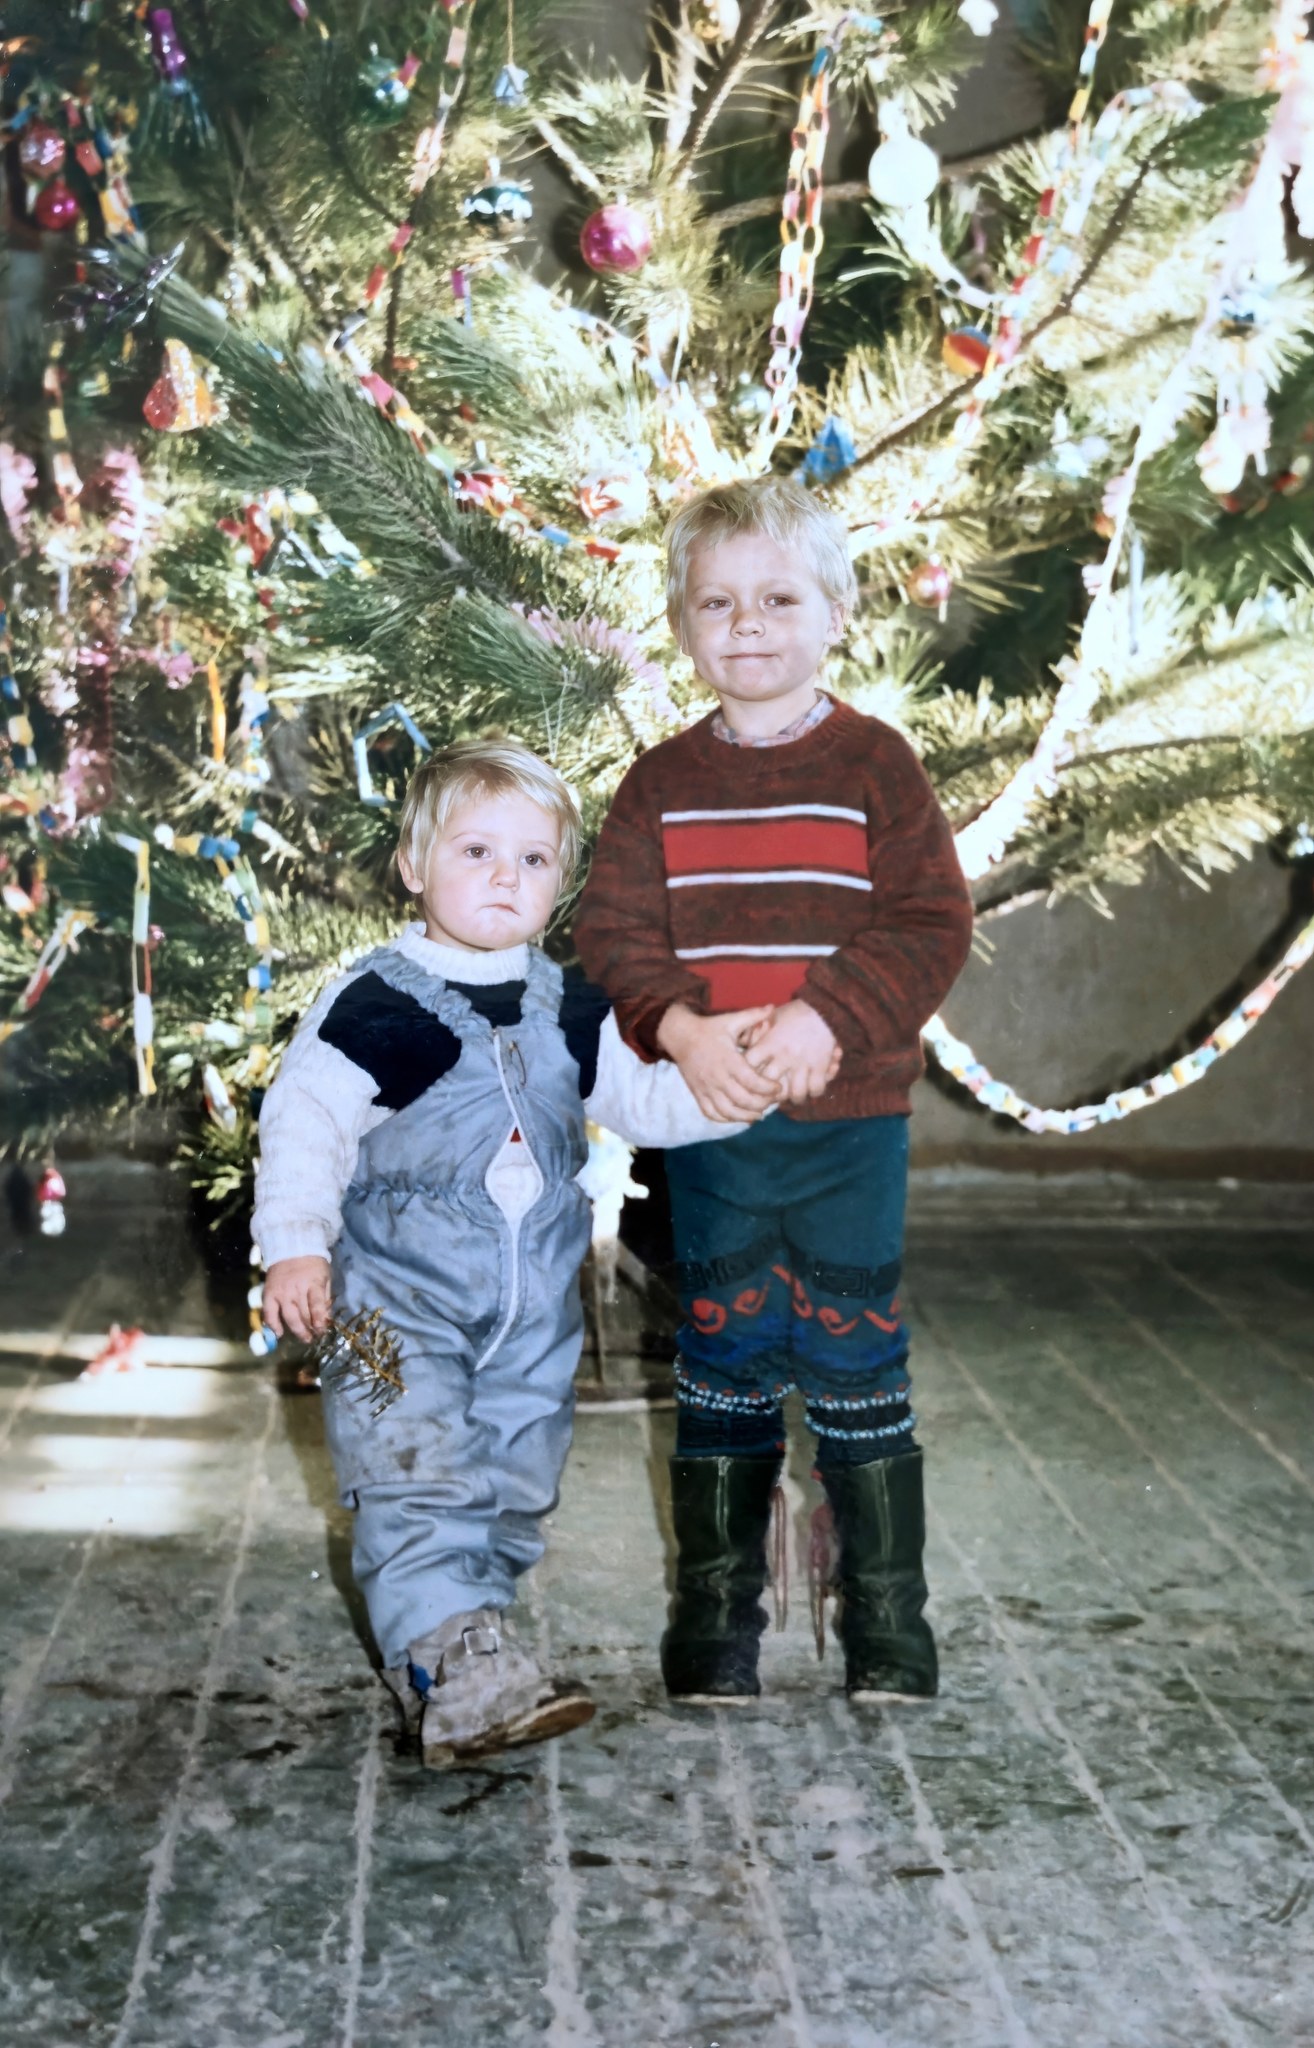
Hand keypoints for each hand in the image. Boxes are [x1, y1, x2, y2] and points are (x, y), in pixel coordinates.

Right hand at [263, 1256, 332, 1341]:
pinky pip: (269, 1312)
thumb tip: (326, 1318)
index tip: (322, 1331)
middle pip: (303, 1314)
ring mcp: (281, 1292)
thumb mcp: (325, 1276)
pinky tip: (279, 1333)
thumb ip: (325, 1297)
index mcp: (313, 1283)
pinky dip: (273, 1325)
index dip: (320, 1321)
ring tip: (304, 1338)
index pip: (317, 1306)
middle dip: (311, 1328)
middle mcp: (296, 1289)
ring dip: (297, 1330)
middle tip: (315, 1336)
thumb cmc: (312, 1263)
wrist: (290, 1247)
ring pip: (288, 1317)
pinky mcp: (269, 1294)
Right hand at [656, 1002, 780, 1122]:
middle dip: (762, 1104)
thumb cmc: (709, 1028)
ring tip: (759, 1113)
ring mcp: (706, 1088)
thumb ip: (753, 1016)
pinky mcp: (698, 1094)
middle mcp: (717, 1077)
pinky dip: (726, 1119)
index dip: (768, 1089)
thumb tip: (772, 1007)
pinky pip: (712, 1113)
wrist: (680, 1036)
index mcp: (728, 1060)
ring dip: (746, 1116)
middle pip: (743, 1100)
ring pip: (728, 1111)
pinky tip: (738, 1116)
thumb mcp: (731, 1020)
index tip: (778, 1088)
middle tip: (773, 1101)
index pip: (752, 1082)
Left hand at [743, 999, 841, 1103]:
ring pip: (795, 1094)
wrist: (825, 1009)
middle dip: (768, 1093)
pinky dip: (813, 1092)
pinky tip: (810, 1088)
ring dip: (793, 1097)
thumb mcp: (773, 1017)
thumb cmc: (796, 1012)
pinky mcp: (821, 1066)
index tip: (748, 1077)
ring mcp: (804, 1063)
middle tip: (770, 1095)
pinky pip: (816, 1089)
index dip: (746, 1074)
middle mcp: (785, 1056)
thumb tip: (743, 1040)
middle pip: (769, 1085)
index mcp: (770, 1043)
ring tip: (792, 1095)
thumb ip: (757, 1030)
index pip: (750, 1065)